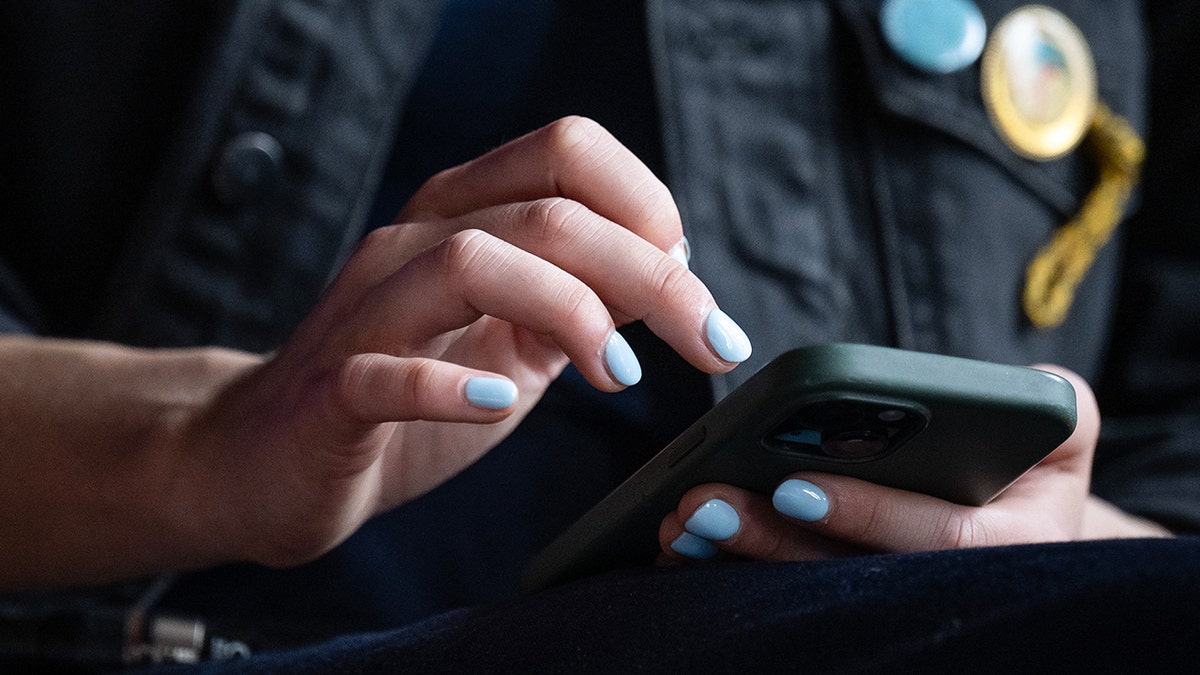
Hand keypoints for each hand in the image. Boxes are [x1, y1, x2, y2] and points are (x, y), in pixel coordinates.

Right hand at [174, 117, 751, 568]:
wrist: (273, 461)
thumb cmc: (401, 392)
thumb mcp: (512, 340)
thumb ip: (579, 300)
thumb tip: (671, 268)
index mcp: (463, 217)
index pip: (567, 153)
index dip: (648, 206)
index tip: (692, 288)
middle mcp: (415, 243)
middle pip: (548, 214)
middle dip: (652, 276)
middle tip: (710, 343)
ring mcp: (367, 313)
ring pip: (472, 261)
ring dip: (569, 312)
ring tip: (617, 376)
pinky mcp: (330, 389)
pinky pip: (383, 370)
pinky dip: (447, 384)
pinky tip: (497, 403)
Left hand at [657, 366, 1148, 562]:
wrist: (1014, 507)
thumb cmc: (1033, 454)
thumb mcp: (1064, 424)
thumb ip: (1055, 403)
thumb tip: (1020, 389)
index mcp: (1009, 545)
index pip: (932, 538)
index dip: (864, 514)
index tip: (792, 487)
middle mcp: (943, 585)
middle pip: (848, 573)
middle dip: (769, 541)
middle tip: (701, 507)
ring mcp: (885, 593)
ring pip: (806, 587)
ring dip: (736, 556)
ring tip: (679, 519)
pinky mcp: (840, 589)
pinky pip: (781, 586)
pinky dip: (729, 566)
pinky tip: (679, 540)